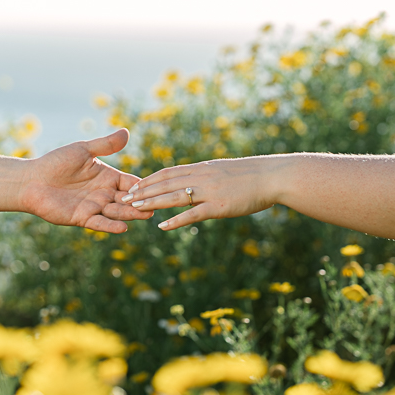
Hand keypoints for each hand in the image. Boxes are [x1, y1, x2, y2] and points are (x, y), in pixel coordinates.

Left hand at [22, 128, 153, 233]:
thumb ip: (105, 145)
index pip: (130, 182)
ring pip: (116, 212)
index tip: (159, 187)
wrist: (32, 180)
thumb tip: (126, 132)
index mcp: (107, 177)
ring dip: (129, 213)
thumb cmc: (56, 162)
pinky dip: (111, 225)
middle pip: (127, 200)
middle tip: (157, 205)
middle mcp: (103, 193)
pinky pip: (99, 223)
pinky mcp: (82, 218)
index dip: (143, 185)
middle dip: (141, 202)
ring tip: (144, 214)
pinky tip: (123, 227)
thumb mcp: (83, 150)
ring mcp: (94, 207)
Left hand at [117, 157, 275, 230]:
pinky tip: (161, 226)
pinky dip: (175, 220)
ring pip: (173, 196)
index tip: (133, 185)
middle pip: (165, 183)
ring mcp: (208, 192)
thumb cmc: (250, 176)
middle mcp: (201, 177)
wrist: (271, 177)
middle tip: (123, 198)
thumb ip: (207, 175)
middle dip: (143, 190)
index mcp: (202, 168)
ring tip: (134, 208)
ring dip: (151, 202)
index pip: (169, 172)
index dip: (149, 179)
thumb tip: (195, 180)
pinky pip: (192, 214)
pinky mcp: (218, 207)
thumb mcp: (224, 170)